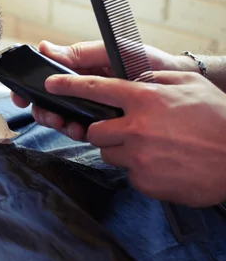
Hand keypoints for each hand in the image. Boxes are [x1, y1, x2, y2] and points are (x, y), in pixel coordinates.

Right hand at [10, 40, 192, 139]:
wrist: (178, 85)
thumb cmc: (147, 61)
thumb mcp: (112, 51)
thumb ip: (79, 53)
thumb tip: (45, 48)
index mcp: (80, 68)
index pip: (47, 76)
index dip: (29, 86)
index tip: (20, 95)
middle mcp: (81, 87)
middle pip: (48, 100)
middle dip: (42, 109)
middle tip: (47, 115)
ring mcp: (90, 106)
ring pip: (61, 116)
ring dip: (57, 122)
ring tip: (65, 124)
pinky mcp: (103, 122)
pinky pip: (81, 129)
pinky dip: (75, 131)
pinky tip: (81, 131)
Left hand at [43, 71, 225, 206]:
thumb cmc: (219, 119)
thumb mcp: (188, 84)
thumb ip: (155, 78)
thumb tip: (134, 78)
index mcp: (144, 99)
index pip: (95, 89)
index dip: (68, 86)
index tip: (50, 85)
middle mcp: (136, 128)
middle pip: (95, 130)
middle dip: (104, 129)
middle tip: (126, 129)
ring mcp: (139, 158)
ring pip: (109, 153)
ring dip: (122, 150)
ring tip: (152, 146)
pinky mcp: (145, 181)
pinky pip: (129, 174)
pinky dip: (140, 169)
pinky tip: (162, 162)